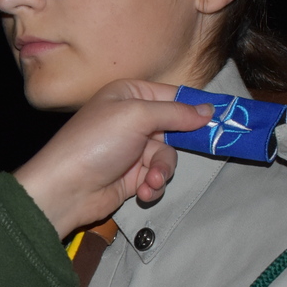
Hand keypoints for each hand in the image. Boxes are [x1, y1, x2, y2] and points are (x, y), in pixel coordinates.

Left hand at [13, 80, 213, 238]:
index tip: (222, 118)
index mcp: (129, 94)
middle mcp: (131, 119)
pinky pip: (156, 177)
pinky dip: (153, 185)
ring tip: (150, 180)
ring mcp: (132, 148)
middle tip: (207, 150)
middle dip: (180, 144)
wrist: (65, 189)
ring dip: (162, 170)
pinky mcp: (132, 175)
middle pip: (175, 128)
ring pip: (168, 156)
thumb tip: (209, 110)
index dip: (195, 107)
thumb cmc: (96, 143)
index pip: (172, 95)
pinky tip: (143, 191)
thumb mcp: (137, 116)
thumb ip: (176, 113)